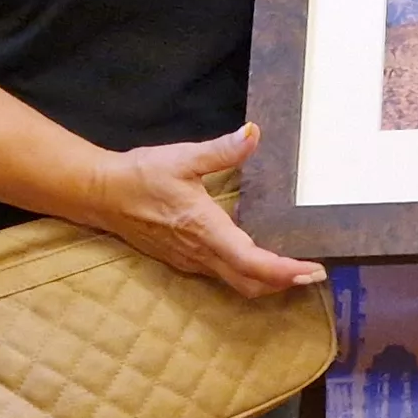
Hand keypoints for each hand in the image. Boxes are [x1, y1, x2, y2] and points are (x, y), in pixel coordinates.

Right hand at [81, 124, 325, 298]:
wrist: (102, 194)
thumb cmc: (142, 176)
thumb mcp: (184, 158)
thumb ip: (222, 151)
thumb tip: (252, 134)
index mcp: (205, 229)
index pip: (252, 262)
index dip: (284, 271)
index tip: (312, 270)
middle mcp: (201, 253)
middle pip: (250, 283)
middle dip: (284, 283)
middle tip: (314, 273)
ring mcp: (191, 261)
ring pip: (236, 283)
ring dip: (267, 282)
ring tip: (295, 270)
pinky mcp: (183, 260)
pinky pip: (222, 276)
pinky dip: (247, 275)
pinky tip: (258, 260)